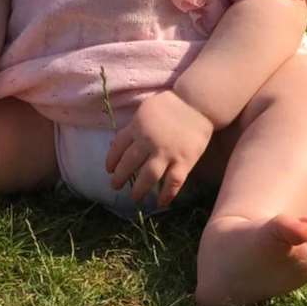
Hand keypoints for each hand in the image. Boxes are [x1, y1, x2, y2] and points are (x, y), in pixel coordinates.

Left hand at [105, 90, 214, 206]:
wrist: (197, 103)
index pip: (118, 146)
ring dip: (139, 189)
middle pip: (129, 164)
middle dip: (120, 177)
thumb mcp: (146, 109)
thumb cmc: (171, 104)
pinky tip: (161, 203)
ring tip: (134, 198)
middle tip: (115, 186)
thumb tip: (121, 142)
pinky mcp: (184, 161)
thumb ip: (135, 125)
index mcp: (137, 126)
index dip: (112, 160)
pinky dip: (167, 194)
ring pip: (148, 177)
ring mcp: (167, 153)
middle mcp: (148, 141)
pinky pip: (173, 182)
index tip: (109, 169)